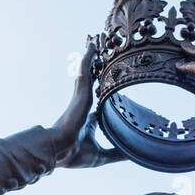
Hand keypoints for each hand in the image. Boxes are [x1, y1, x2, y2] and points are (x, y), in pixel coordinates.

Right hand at [51, 40, 126, 168]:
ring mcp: (81, 95)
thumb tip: (133, 156)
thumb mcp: (102, 155)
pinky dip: (89, 57)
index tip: (108, 80)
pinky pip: (85, 69)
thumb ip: (117, 153)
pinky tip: (93, 44)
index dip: (102, 87)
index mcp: (88, 116)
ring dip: (93, 55)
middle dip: (97, 64)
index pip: (98, 97)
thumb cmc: (75, 154)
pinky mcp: (80, 91)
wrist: (61, 150)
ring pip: (88, 69)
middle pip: (92, 78)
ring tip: (98, 38)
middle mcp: (84, 103)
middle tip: (102, 49)